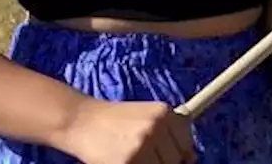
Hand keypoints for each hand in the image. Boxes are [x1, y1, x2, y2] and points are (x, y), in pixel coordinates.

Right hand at [60, 99, 196, 163]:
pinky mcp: (129, 161)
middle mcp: (157, 125)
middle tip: (145, 157)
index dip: (181, 155)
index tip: (172, 158)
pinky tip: (125, 161)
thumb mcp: (146, 115)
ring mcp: (143, 143)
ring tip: (134, 158)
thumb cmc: (114, 120)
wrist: (80, 120)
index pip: (187, 143)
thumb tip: (191, 157)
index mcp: (164, 112)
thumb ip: (170, 132)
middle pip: (177, 159)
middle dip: (165, 162)